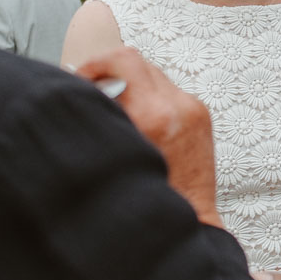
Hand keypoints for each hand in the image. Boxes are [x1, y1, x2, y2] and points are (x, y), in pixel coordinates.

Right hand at [75, 47, 219, 227]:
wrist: (187, 219)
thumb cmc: (146, 197)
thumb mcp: (113, 152)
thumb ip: (99, 116)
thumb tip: (80, 88)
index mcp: (153, 115)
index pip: (124, 61)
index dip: (96, 64)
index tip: (82, 77)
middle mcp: (178, 106)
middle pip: (138, 63)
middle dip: (111, 74)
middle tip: (92, 90)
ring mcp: (193, 109)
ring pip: (153, 76)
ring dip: (131, 86)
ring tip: (115, 110)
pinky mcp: (201, 116)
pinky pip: (168, 93)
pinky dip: (150, 100)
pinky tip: (138, 122)